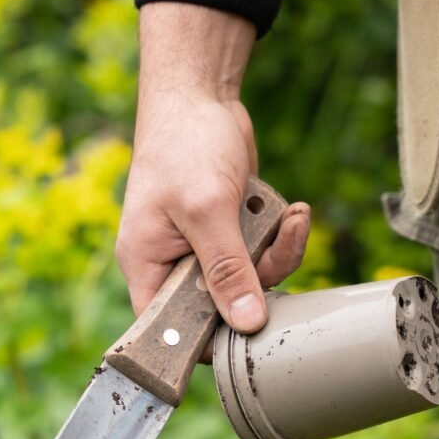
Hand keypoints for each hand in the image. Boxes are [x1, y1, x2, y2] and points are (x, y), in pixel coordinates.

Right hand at [116, 3, 309, 335]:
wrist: (202, 96)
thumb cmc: (185, 146)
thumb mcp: (206, 211)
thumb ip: (227, 271)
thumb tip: (247, 324)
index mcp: (148, 266)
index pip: (169, 330)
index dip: (204, 342)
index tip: (245, 338)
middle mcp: (174, 264)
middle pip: (222, 307)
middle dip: (256, 281)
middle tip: (269, 250)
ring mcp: (205, 248)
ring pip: (251, 280)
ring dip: (276, 250)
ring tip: (289, 216)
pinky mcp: (232, 233)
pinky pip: (263, 253)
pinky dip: (280, 232)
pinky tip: (290, 209)